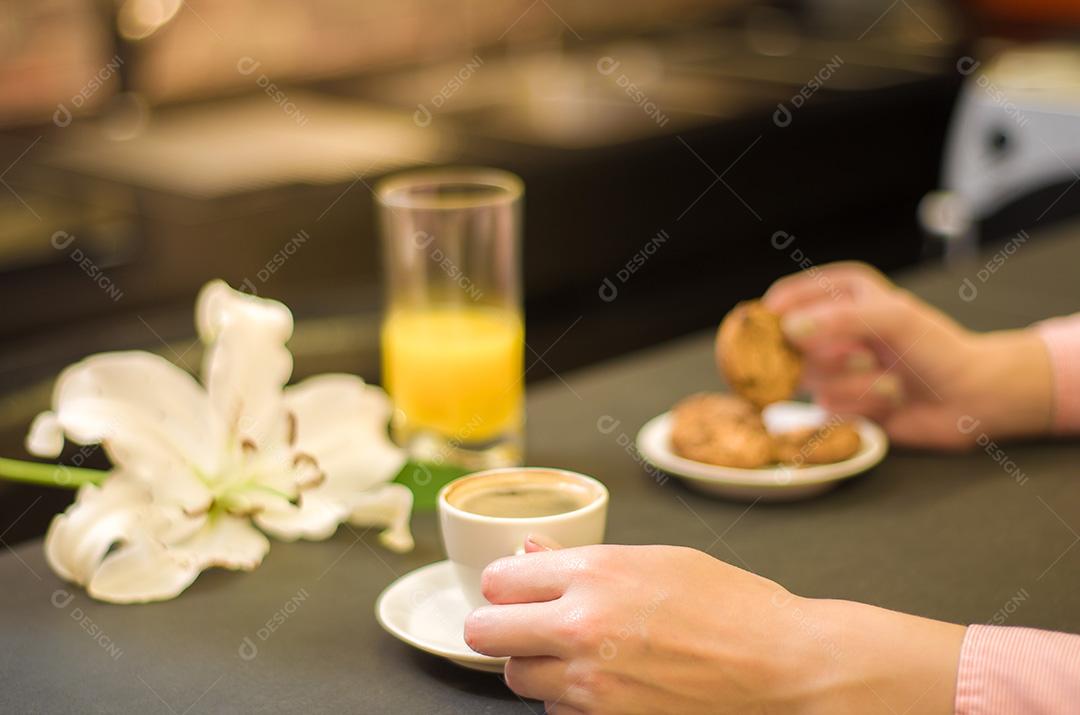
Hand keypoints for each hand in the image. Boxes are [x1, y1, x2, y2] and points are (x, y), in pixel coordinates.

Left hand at [464, 543, 963, 713]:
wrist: (783, 667)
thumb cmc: (734, 607)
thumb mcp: (658, 559)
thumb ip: (583, 559)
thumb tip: (532, 552)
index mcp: (594, 573)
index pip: (499, 580)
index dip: (505, 585)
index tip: (514, 590)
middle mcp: (581, 627)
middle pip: (485, 634)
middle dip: (499, 627)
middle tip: (523, 626)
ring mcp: (591, 684)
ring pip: (516, 679)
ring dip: (534, 666)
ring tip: (573, 656)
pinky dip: (567, 703)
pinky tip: (602, 685)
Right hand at [763, 262, 1052, 448]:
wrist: (969, 398)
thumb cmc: (936, 348)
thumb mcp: (893, 318)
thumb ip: (839, 319)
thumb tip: (788, 329)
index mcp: (839, 293)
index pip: (785, 297)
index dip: (774, 316)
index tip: (777, 332)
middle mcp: (829, 328)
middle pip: (788, 344)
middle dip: (830, 355)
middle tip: (863, 356)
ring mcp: (831, 368)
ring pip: (810, 379)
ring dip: (856, 384)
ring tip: (890, 379)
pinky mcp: (838, 402)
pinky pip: (828, 407)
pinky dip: (863, 406)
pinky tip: (889, 401)